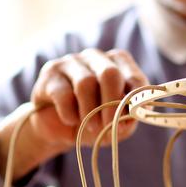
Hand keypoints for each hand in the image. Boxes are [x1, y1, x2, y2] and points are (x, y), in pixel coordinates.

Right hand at [0, 49, 147, 180]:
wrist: (58, 129)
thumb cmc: (94, 120)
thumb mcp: (116, 124)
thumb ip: (129, 117)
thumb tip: (133, 113)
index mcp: (119, 64)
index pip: (134, 78)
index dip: (134, 101)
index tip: (130, 120)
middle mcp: (96, 57)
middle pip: (110, 74)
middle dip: (112, 103)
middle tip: (109, 125)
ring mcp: (72, 61)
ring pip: (85, 83)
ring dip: (90, 111)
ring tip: (91, 127)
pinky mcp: (50, 72)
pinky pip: (64, 94)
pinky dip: (70, 113)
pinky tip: (71, 120)